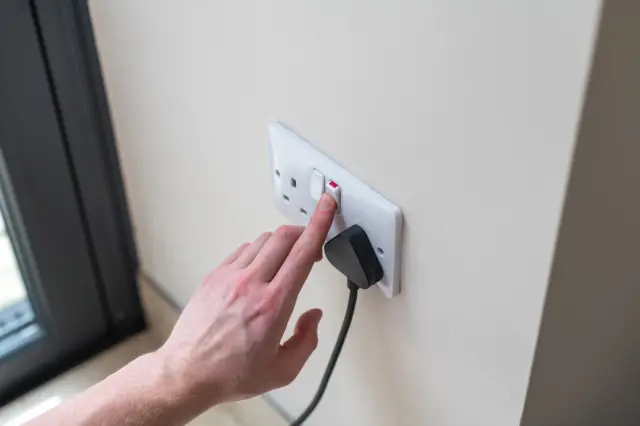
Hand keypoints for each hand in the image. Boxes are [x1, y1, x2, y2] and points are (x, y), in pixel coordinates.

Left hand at [157, 194, 336, 409]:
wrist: (186, 372)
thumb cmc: (230, 374)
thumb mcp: (283, 371)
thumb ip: (307, 341)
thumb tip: (314, 316)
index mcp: (274, 304)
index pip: (303, 251)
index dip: (320, 223)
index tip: (328, 205)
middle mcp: (252, 283)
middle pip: (284, 236)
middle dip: (304, 232)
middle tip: (312, 246)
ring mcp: (229, 276)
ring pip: (263, 240)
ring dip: (281, 244)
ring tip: (285, 261)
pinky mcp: (214, 277)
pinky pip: (242, 250)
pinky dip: (258, 252)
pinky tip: (260, 269)